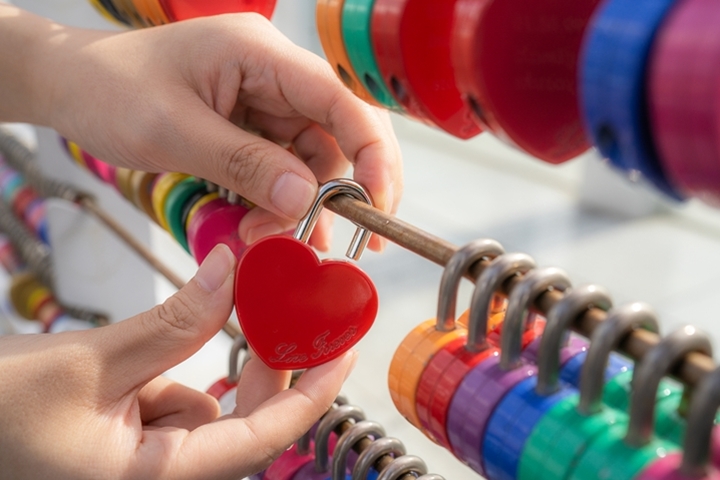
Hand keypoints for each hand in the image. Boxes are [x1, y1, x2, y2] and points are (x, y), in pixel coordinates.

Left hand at [0, 7, 402, 250]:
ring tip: (270, 241)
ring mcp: (264, 102)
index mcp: (260, 54)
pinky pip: (282, 169)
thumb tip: (306, 200)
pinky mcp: (251, 128)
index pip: (340, 99)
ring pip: (311, 160)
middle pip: (335, 135)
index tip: (376, 203)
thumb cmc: (110, 89)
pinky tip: (262, 229)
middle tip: (326, 241)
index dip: (371, 152)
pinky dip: (277, 204)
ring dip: (298, 206)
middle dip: (333, 191)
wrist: (72, 87)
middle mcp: (273, 75)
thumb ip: (243, 164)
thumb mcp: (173, 130)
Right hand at [0, 245, 356, 479]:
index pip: (263, 437)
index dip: (312, 392)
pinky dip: (172, 367)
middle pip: (243, 419)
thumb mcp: (92, 363)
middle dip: (259, 359)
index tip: (344, 348)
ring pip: (208, 405)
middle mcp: (160, 479)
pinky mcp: (135, 442)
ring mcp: (148, 463)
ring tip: (179, 327)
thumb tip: (232, 273)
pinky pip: (177, 402)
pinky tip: (138, 355)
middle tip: (275, 300)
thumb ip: (173, 324)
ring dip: (204, 359)